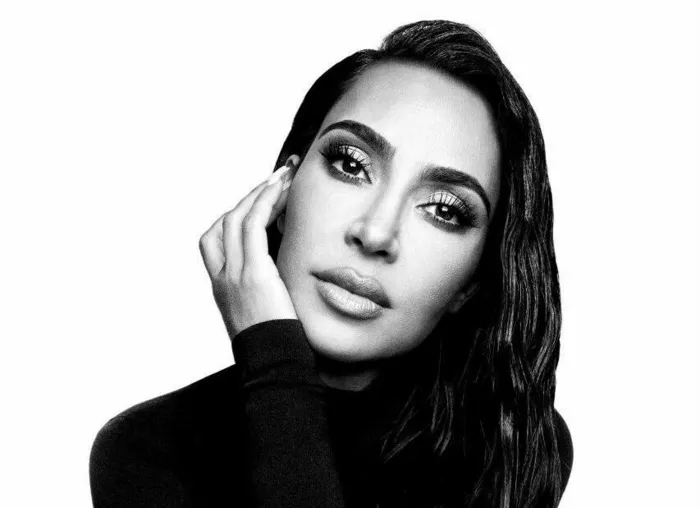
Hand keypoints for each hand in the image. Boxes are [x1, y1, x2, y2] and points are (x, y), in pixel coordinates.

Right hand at [199, 156, 299, 339]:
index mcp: (223, 288)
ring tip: (283, 176)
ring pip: (237, 219)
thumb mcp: (265, 312)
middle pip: (223, 223)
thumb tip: (290, 269)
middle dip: (249, 196)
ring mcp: (235, 275)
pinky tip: (281, 189)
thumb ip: (269, 287)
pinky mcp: (253, 274)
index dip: (233, 216)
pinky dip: (265, 202)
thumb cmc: (277, 345)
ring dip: (260, 192)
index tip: (259, 201)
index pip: (214, 241)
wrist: (274, 367)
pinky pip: (253, 226)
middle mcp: (223, 278)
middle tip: (275, 178)